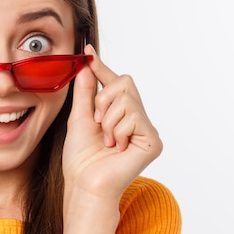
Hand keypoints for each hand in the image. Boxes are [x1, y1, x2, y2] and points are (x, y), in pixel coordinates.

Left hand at [62, 44, 162, 202]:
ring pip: (126, 98)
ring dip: (108, 119)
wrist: (84, 183)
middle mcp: (137, 119)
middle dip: (103, 100)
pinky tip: (117, 147)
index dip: (100, 67)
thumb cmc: (81, 158)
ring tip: (107, 140)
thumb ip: (85, 92)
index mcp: (120, 114)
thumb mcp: (80, 117)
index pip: (113, 83)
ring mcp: (147, 130)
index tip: (87, 50)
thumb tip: (86, 65)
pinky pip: (133, 115)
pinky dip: (117, 130)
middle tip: (98, 122)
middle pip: (124, 82)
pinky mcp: (153, 141)